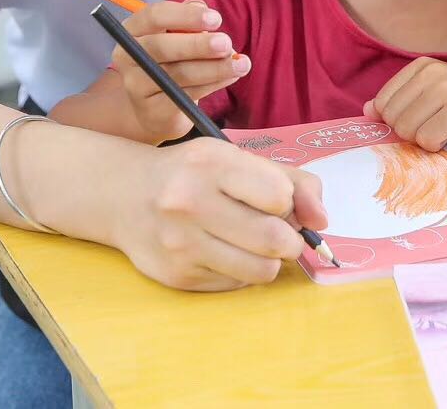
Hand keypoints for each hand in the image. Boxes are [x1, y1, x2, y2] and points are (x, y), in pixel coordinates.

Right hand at [110, 0, 250, 145]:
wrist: (157, 107)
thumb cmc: (171, 60)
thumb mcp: (177, 35)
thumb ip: (188, 19)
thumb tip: (202, 8)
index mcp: (133, 30)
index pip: (154, 16)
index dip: (186, 16)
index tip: (216, 19)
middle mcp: (128, 57)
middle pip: (161, 47)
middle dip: (198, 45)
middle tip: (226, 43)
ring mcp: (136, 86)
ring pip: (178, 74)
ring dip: (214, 68)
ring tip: (241, 64)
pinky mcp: (153, 111)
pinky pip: (186, 95)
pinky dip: (213, 84)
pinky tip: (231, 76)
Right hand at [113, 139, 326, 291]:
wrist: (125, 195)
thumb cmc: (195, 174)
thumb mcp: (239, 161)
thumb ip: (293, 182)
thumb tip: (322, 221)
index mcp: (211, 162)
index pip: (280, 197)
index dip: (288, 203)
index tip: (275, 201)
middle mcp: (190, 202)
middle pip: (275, 240)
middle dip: (289, 240)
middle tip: (278, 232)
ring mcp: (180, 242)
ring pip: (261, 271)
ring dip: (270, 260)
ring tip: (254, 244)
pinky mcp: (176, 275)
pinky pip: (237, 285)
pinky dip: (242, 272)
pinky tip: (224, 252)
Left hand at [364, 58, 446, 149]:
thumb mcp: (435, 94)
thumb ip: (402, 100)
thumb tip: (366, 111)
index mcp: (422, 66)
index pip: (383, 102)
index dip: (396, 121)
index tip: (421, 121)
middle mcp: (433, 74)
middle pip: (393, 118)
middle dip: (410, 133)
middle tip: (436, 128)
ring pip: (408, 131)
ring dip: (425, 140)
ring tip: (446, 131)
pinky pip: (427, 140)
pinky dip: (437, 147)